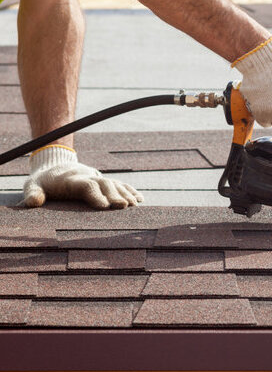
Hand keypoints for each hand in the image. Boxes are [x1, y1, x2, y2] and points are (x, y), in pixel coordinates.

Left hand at [23, 145, 143, 208]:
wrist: (54, 164)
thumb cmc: (42, 182)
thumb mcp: (32, 186)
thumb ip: (33, 194)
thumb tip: (33, 203)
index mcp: (71, 180)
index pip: (86, 185)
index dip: (95, 195)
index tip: (104, 207)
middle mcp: (87, 177)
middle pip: (104, 183)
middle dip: (115, 194)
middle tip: (123, 207)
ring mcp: (97, 177)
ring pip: (114, 183)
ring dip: (125, 193)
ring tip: (134, 205)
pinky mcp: (103, 180)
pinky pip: (119, 184)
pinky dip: (130, 190)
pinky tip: (140, 199)